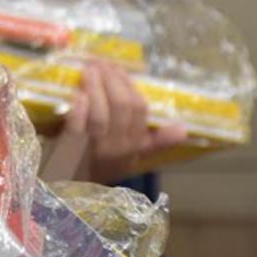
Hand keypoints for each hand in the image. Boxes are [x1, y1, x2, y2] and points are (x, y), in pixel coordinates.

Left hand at [65, 61, 186, 182]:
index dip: (129, 86)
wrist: (71, 194)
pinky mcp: (71, 151)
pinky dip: (79, 109)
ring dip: (95, 87)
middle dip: (112, 80)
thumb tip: (184, 128)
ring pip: (101, 115)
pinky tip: (77, 94)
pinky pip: (78, 128)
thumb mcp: (131, 156)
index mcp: (135, 146)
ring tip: (88, 69)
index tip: (119, 69)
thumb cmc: (101, 168)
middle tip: (101, 62)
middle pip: (122, 108)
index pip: (140, 110)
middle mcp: (119, 149)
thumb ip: (156, 142)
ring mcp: (95, 150)